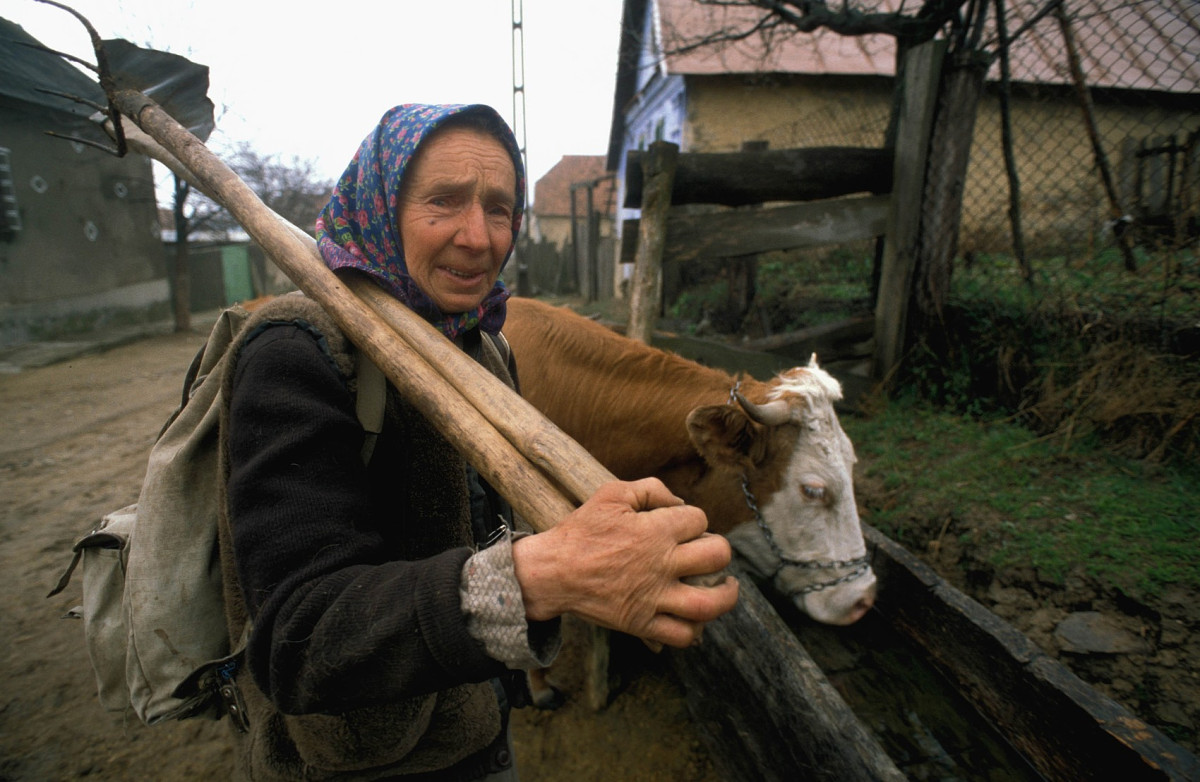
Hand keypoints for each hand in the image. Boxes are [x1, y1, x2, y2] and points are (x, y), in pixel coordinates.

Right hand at [512, 478, 738, 647]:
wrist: (553, 572)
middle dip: (719, 551)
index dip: (695, 519)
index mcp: (655, 530)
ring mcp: (654, 598)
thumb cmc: (581, 531)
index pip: (699, 520)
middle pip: (717, 556)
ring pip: (709, 603)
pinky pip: (681, 635)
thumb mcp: (612, 494)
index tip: (684, 526)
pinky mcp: (642, 623)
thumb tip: (679, 502)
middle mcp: (661, 564)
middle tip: (709, 553)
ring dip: (726, 595)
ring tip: (726, 587)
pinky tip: (697, 617)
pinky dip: (695, 629)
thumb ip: (651, 489)